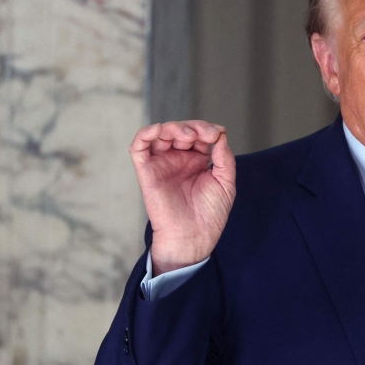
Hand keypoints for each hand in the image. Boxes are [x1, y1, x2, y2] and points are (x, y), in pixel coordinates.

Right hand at [129, 121, 235, 273]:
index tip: (217, 134)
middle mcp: (179, 159)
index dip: (208, 129)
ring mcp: (162, 163)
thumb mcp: (225, 183)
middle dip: (195, 127)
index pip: (200, 135)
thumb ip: (224, 158)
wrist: (193, 236)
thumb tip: (220, 134)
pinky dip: (147, 133)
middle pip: (182, 130)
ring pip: (161, 133)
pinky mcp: (147, 170)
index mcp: (197, 161)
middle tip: (206, 135)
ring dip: (174, 127)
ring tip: (188, 137)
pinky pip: (139, 146)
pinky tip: (160, 131)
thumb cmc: (210, 215)